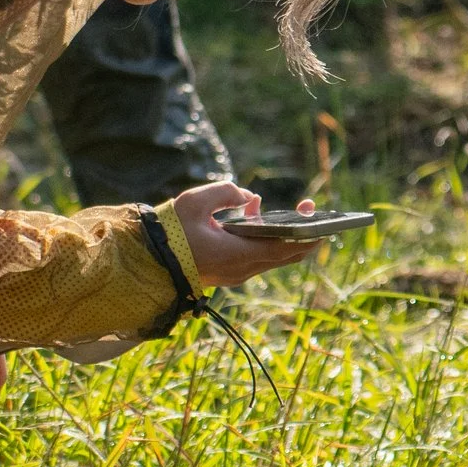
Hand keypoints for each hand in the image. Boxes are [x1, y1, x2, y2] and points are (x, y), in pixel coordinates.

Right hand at [174, 180, 321, 288]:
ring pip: (271, 256)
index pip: (285, 249)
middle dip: (302, 233)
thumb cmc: (170, 231)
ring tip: (282, 208)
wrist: (148, 260)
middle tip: (309, 210)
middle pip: (284, 255)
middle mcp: (242, 269)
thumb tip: (250, 199)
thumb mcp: (196, 202)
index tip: (319, 221)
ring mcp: (236, 273)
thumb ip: (227, 193)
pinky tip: (253, 212)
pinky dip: (262, 238)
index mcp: (239, 254)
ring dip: (281, 234)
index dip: (307, 236)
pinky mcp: (228, 272)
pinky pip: (255, 256)